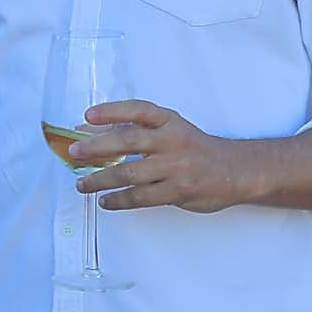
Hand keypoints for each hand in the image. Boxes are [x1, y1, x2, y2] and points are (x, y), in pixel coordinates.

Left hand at [68, 101, 260, 213]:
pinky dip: (119, 200)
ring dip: (100, 180)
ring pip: (130, 173)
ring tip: (82, 184)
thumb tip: (89, 130)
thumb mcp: (171, 130)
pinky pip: (141, 197)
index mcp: (170, 122)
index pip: (138, 110)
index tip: (87, 115)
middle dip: (96, 147)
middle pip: (128, 140)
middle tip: (74, 152)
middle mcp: (172, 141)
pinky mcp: (178, 191)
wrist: (236, 171)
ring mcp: (176, 167)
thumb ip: (135, 129)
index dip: (112, 110)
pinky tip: (106, 201)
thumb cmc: (195, 149)